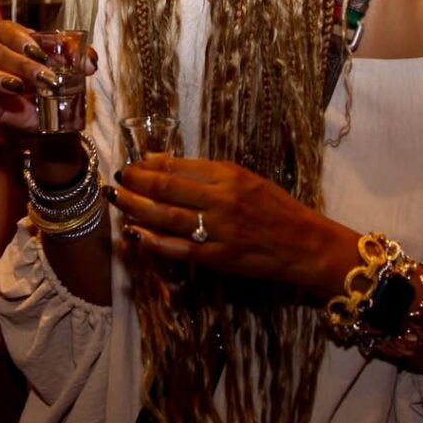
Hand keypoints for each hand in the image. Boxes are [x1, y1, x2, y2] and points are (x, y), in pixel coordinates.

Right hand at [0, 19, 97, 131]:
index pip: (3, 29)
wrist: (53, 115)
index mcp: (15, 43)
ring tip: (17, 88)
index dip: (18, 38)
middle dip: (20, 64)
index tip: (39, 53)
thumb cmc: (57, 82)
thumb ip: (80, 59)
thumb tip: (90, 62)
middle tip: (44, 78)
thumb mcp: (72, 69)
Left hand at [112, 158, 359, 297]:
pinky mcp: (219, 258)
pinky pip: (178, 248)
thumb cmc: (277, 208)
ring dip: (136, 207)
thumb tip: (164, 164)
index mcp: (230, 175)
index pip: (179, 166)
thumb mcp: (247, 179)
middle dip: (135, 182)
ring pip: (166, 217)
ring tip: (116, 200)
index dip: (149, 164)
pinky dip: (152, 242)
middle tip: (116, 179)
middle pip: (167, 188)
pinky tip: (134, 234)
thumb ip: (208, 174)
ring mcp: (219, 230)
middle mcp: (222, 199)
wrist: (305, 244)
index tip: (133, 163)